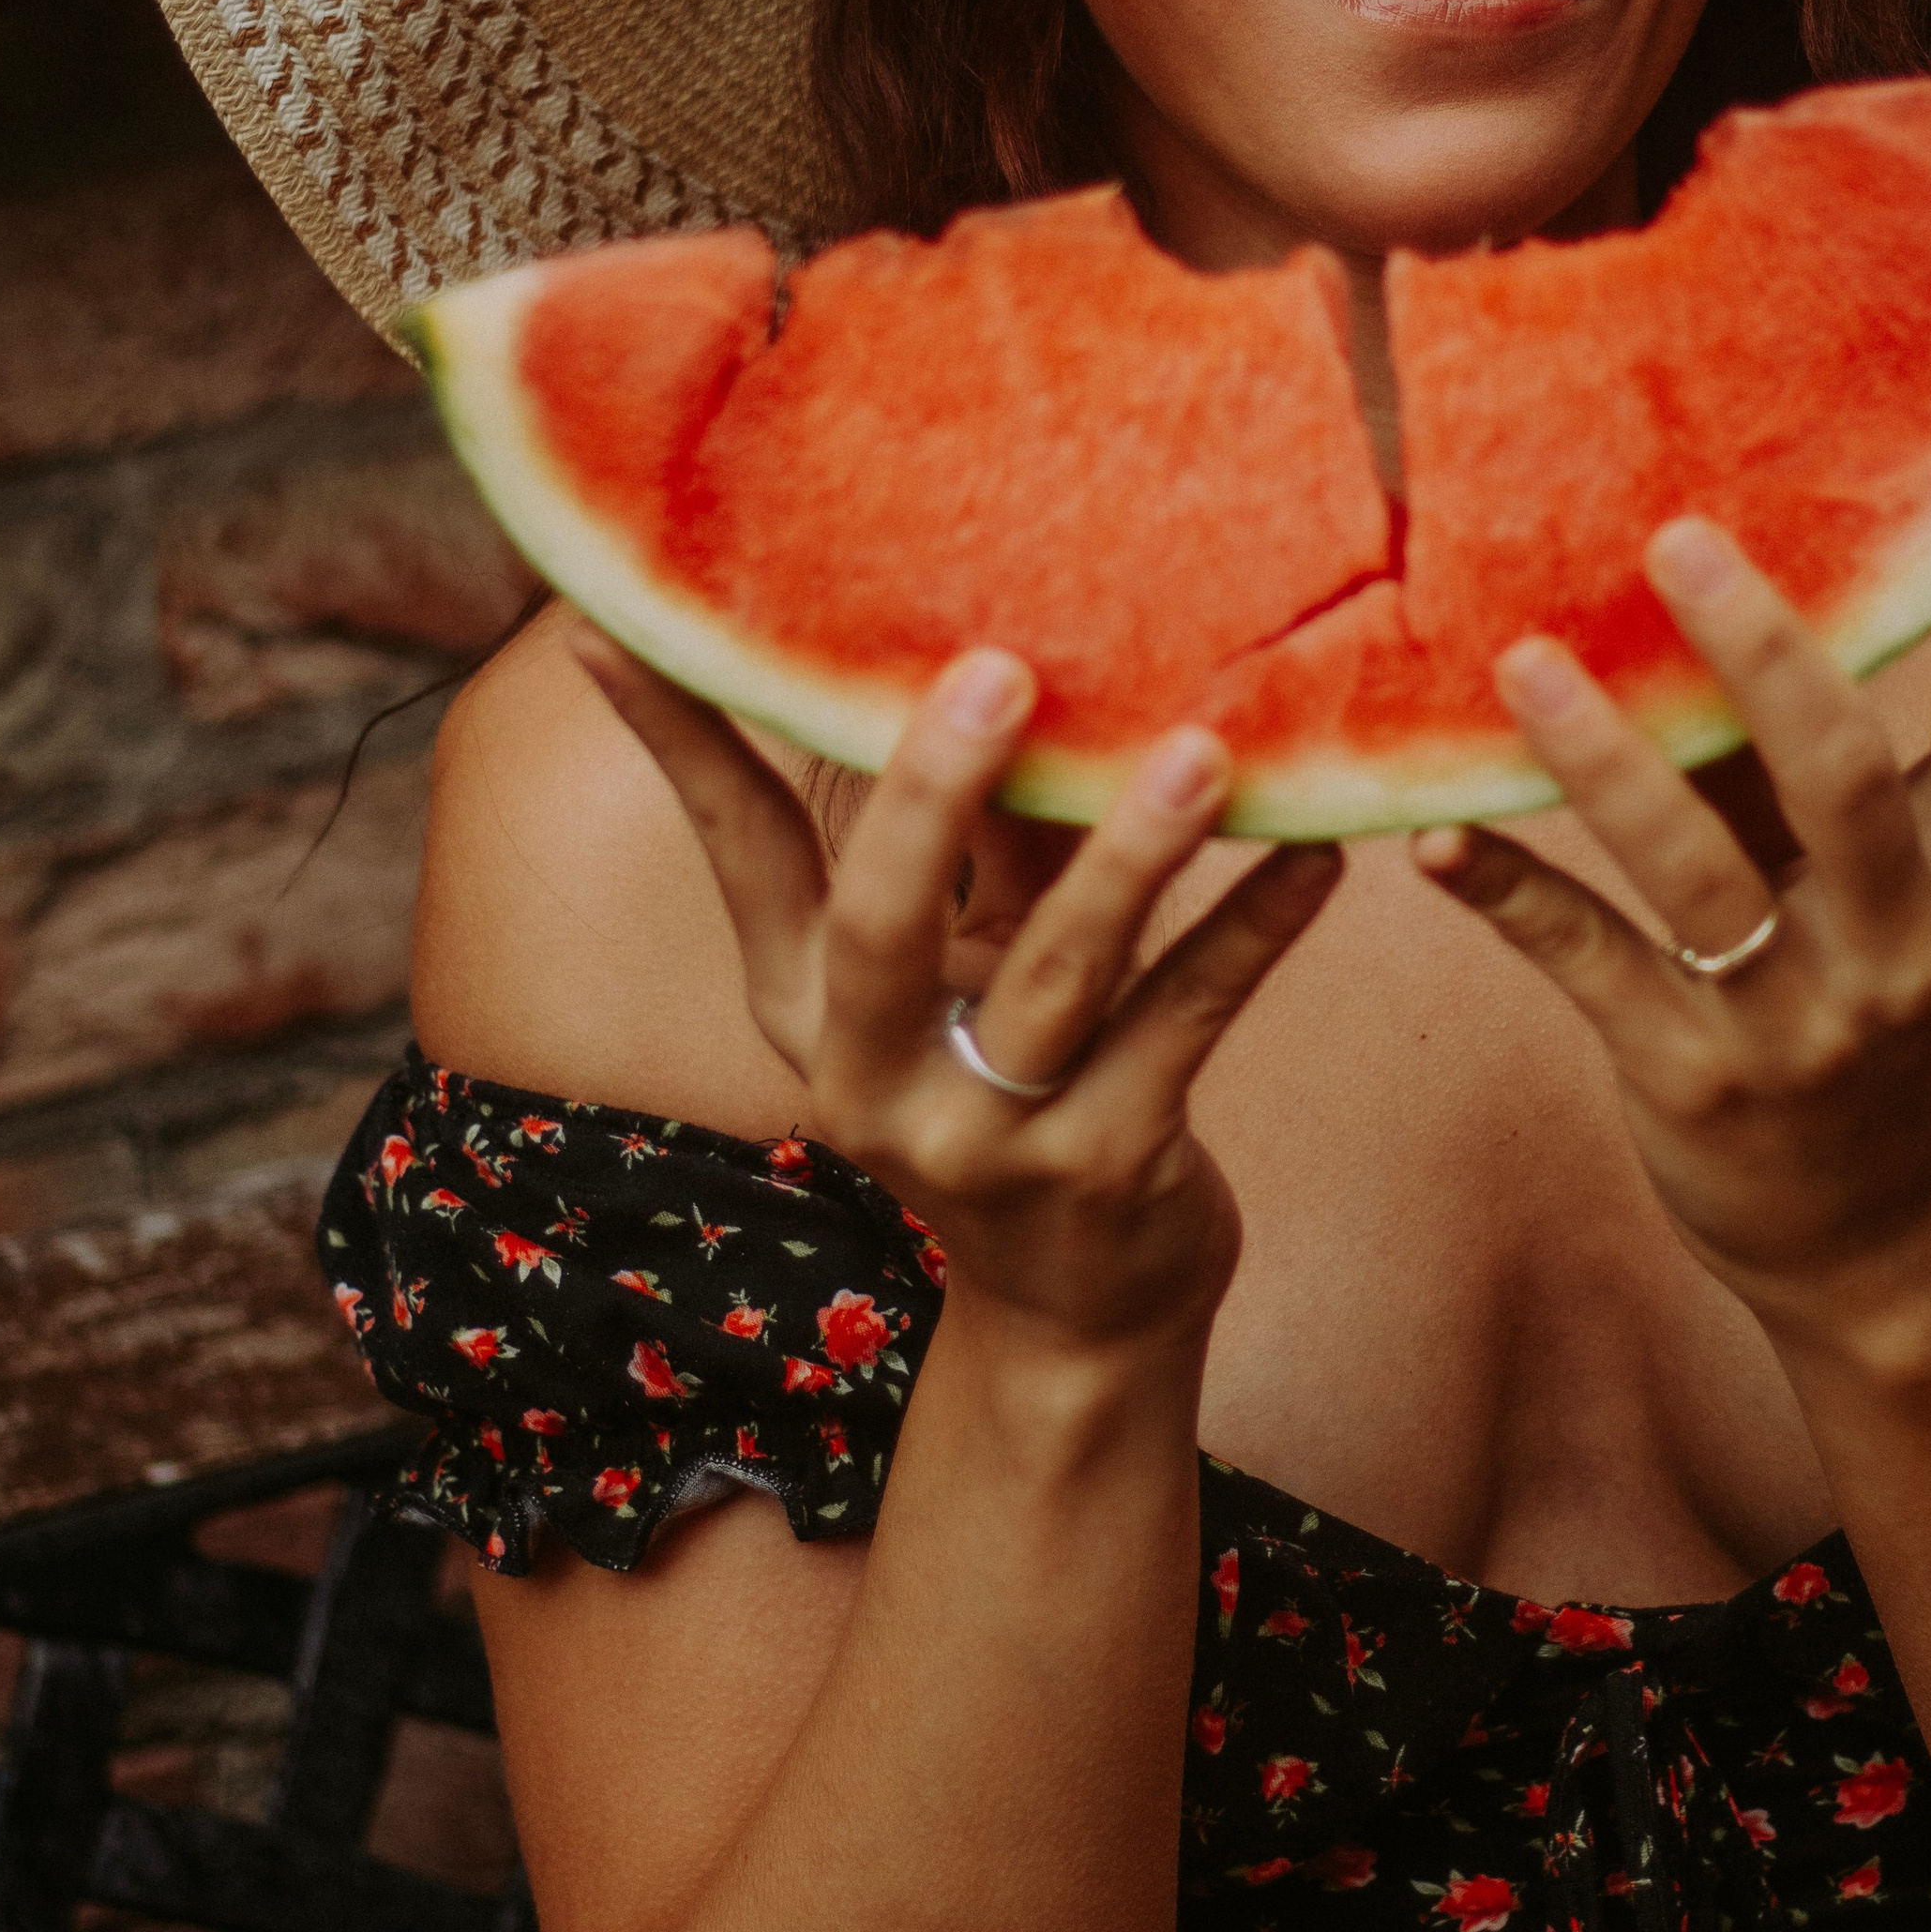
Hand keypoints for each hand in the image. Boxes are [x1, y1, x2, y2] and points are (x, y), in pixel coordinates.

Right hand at [568, 632, 1340, 1355]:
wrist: (1076, 1313)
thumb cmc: (1005, 1082)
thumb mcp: (941, 973)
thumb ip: (951, 834)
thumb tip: (972, 646)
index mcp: (809, 1007)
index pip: (733, 847)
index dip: (678, 737)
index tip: (615, 618)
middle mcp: (874, 1077)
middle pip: (879, 921)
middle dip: (932, 791)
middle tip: (997, 671)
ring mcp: (990, 1136)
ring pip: (1059, 975)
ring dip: (1134, 857)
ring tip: (1198, 753)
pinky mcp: (1110, 1169)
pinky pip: (1187, 1026)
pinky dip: (1253, 935)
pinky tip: (1316, 858)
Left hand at [1412, 437, 1930, 1334]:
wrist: (1881, 1245)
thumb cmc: (1867, 1014)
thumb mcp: (1886, 896)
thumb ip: (1803, 767)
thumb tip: (1714, 596)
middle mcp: (1897, 934)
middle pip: (1841, 774)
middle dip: (1767, 657)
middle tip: (1682, 540)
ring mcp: (1798, 1016)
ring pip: (1696, 870)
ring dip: (1604, 762)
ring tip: (1523, 666)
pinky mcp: (1694, 1080)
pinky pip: (1586, 964)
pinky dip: (1506, 895)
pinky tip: (1430, 841)